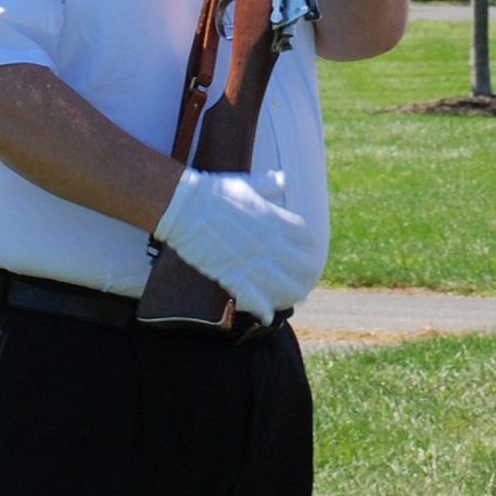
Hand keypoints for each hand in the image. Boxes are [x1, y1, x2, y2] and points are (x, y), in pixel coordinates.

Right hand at [151, 169, 310, 318]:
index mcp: (273, 219)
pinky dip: (263, 310)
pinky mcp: (233, 276)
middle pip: (300, 263)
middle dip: (307, 272)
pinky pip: (254, 299)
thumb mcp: (248, 184)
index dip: (309, 243)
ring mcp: (252, 262)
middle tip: (308, 278)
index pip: (304, 235)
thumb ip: (269, 185)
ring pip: (283, 285)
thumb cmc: (216, 191)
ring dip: (293, 293)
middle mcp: (268, 243)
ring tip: (297, 297)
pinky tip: (268, 316)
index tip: (309, 248)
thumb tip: (287, 178)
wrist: (186, 208)